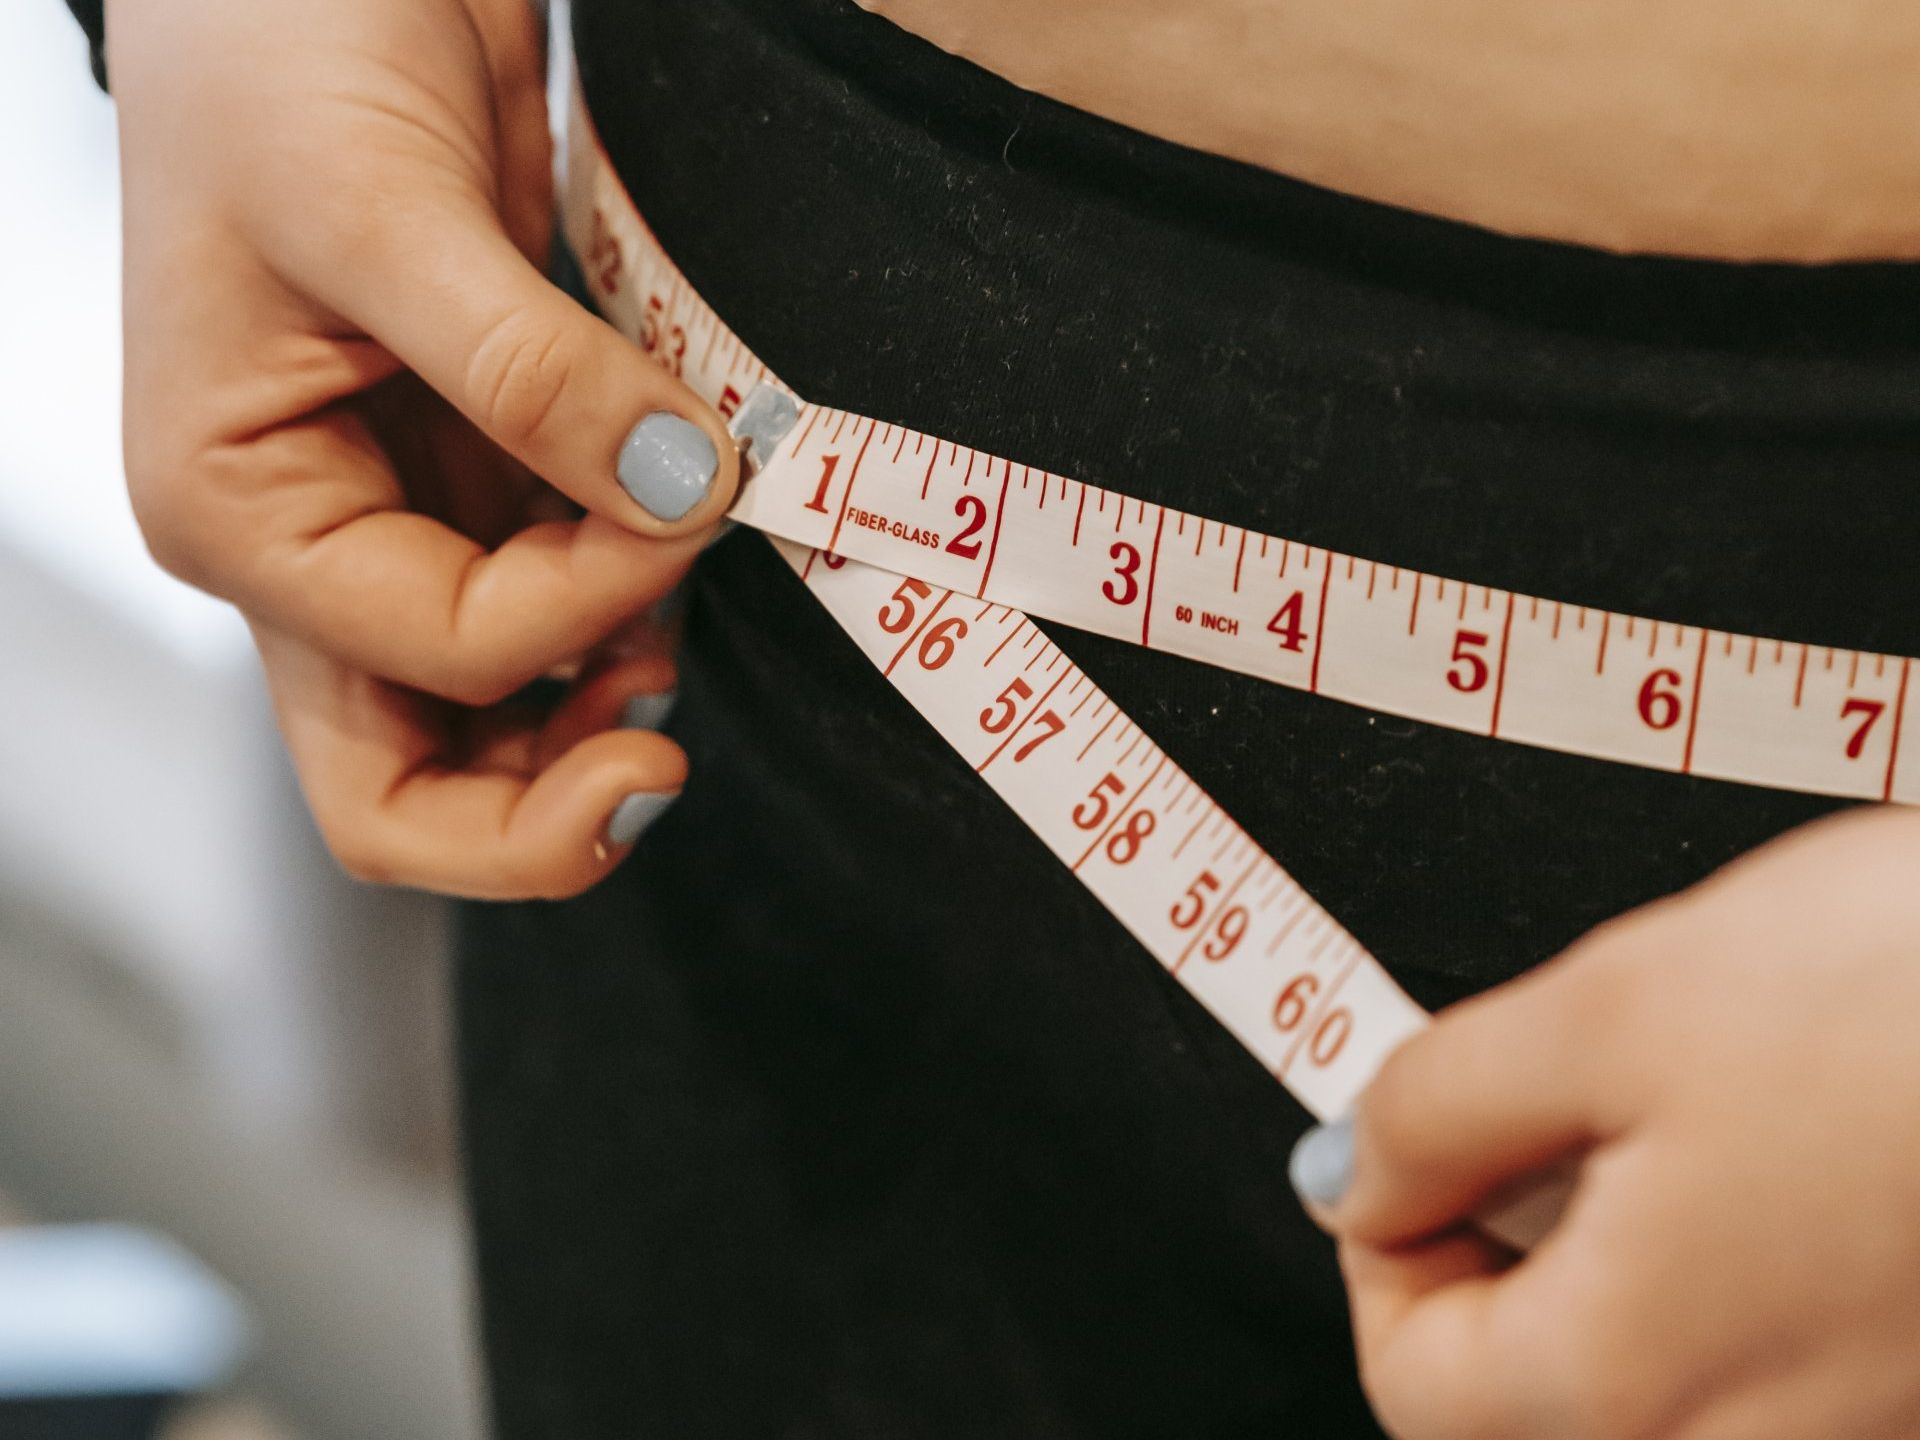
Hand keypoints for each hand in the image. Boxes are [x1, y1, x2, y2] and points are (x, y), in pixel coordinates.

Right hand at [108, 0, 738, 895]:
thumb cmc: (274, 53)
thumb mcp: (377, 207)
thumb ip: (524, 370)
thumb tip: (677, 492)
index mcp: (239, 512)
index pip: (432, 652)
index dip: (580, 603)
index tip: (689, 494)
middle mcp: (315, 548)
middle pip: (411, 785)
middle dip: (543, 812)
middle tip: (662, 763)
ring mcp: (405, 522)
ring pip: (493, 719)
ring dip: (596, 712)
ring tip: (676, 643)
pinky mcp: (485, 476)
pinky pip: (556, 605)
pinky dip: (623, 617)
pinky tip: (673, 576)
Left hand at [1293, 805, 1919, 1438]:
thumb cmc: (1919, 1006)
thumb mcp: (1606, 1009)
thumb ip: (1436, 1109)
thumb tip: (1351, 1171)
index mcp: (1631, 1385)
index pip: (1413, 1380)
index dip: (1380, 1244)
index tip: (1405, 1147)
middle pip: (1532, 1392)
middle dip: (1507, 1244)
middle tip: (1555, 1107)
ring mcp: (1859, 1424)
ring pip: (1661, 1372)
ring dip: (1626, 1247)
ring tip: (1690, 1106)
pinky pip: (1780, 1352)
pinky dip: (1739, 1261)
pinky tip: (1790, 1144)